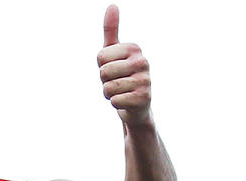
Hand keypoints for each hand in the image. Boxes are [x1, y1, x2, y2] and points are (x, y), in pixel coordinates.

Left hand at [97, 5, 150, 126]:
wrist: (137, 105)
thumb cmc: (122, 76)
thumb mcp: (114, 52)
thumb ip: (111, 30)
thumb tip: (112, 5)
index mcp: (134, 48)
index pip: (100, 57)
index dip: (102, 67)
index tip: (114, 69)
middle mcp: (143, 62)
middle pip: (104, 72)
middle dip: (105, 82)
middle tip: (117, 82)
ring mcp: (145, 80)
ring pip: (108, 88)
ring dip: (109, 94)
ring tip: (121, 92)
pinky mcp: (143, 98)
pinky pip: (115, 100)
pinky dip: (115, 104)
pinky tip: (125, 102)